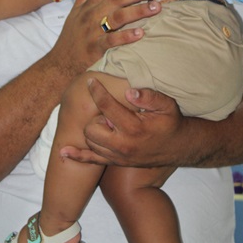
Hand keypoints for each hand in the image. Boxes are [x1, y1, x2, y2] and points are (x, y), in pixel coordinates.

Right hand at [50, 0, 162, 74]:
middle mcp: (92, 14)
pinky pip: (112, 40)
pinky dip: (126, 36)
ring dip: (138, 11)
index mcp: (89, 4)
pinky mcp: (95, 48)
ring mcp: (93, 31)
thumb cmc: (71, 36)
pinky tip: (140, 33)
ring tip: (156, 7)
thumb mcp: (74, 11)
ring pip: (118, 17)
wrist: (59, 63)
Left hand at [60, 78, 187, 166]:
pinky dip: (77, 155)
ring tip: (106, 121)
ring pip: (90, 140)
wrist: (178, 147)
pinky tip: (64, 150)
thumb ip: (149, 97)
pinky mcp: (116, 161)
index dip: (97, 90)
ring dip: (93, 128)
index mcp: (133, 127)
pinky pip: (91, 161)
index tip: (91, 80)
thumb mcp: (167, 106)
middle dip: (96, 115)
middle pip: (92, 127)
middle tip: (108, 109)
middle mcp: (123, 144)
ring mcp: (118, 155)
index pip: (106, 107)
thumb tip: (129, 91)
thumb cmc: (171, 122)